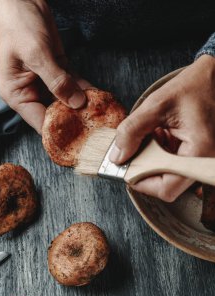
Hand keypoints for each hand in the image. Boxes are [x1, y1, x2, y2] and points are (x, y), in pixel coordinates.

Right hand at [0, 0, 88, 133]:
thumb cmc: (17, 25)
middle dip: (74, 119)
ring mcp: (45, 82)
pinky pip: (73, 84)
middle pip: (55, 114)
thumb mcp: (37, 55)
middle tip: (96, 127)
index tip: (80, 138)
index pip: (40, 122)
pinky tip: (98, 96)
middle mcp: (31, 92)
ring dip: (83, 105)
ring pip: (67, 100)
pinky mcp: (58, 70)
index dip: (59, 131)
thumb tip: (77, 103)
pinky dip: (85, 89)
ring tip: (101, 113)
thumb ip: (57, 81)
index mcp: (18, 95)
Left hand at [110, 55, 214, 201]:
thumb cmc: (192, 87)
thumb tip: (117, 157)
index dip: (141, 181)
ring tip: (154, 134)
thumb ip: (132, 131)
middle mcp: (202, 162)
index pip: (166, 189)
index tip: (126, 167)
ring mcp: (200, 161)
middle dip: (145, 169)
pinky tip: (161, 134)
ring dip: (152, 160)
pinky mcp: (195, 157)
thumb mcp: (156, 105)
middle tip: (134, 150)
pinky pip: (173, 166)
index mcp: (199, 151)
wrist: (213, 78)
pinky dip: (160, 154)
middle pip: (166, 186)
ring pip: (168, 176)